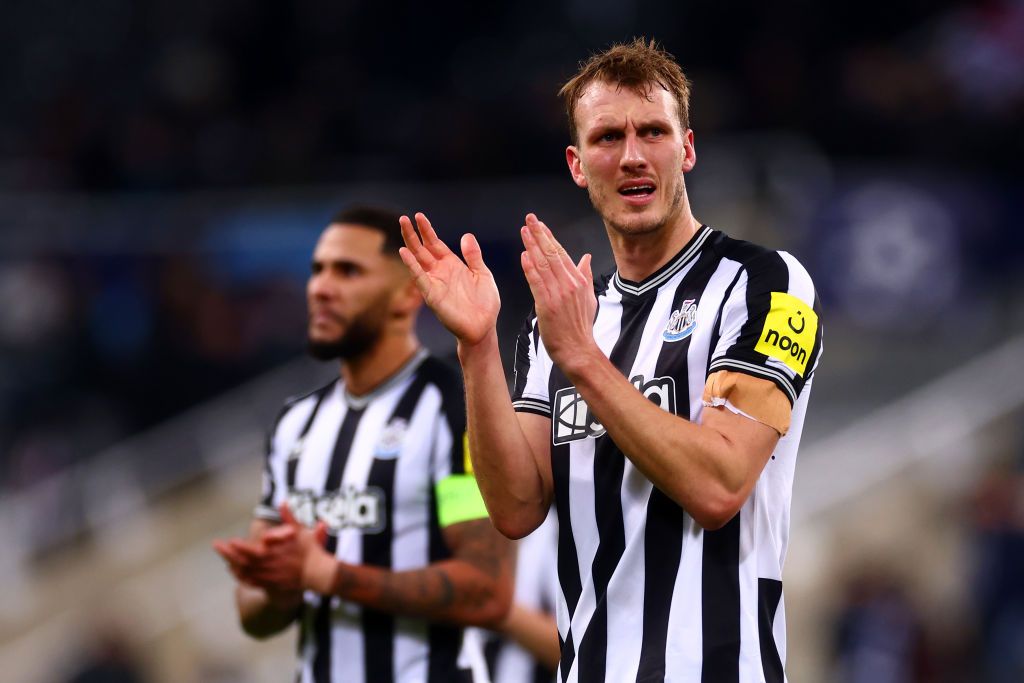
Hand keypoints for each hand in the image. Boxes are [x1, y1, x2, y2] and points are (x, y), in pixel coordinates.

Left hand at [213, 504, 333, 595]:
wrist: (318, 573)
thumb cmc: (310, 550)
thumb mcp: (301, 531)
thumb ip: (289, 517)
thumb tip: (283, 502)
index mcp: (273, 553)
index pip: (251, 550)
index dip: (239, 547)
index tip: (230, 540)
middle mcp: (267, 565)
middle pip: (243, 561)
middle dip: (228, 554)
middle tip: (217, 546)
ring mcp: (268, 576)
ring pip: (245, 573)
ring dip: (233, 566)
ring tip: (224, 560)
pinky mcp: (271, 584)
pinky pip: (252, 582)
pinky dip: (242, 578)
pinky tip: (236, 573)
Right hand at [398, 212, 500, 345]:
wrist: (484, 327)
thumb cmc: (484, 303)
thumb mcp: (482, 274)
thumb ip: (473, 255)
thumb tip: (467, 235)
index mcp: (452, 265)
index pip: (435, 244)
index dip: (427, 230)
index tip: (419, 216)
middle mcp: (440, 272)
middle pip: (423, 249)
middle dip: (414, 233)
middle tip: (404, 218)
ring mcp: (434, 283)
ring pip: (418, 259)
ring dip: (410, 243)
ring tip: (402, 228)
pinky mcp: (432, 295)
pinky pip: (420, 278)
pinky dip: (411, 265)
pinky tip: (404, 253)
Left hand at [519, 214, 598, 373]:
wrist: (577, 349)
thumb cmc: (580, 326)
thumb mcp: (589, 298)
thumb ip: (585, 276)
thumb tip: (586, 258)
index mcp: (578, 280)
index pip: (561, 253)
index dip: (549, 237)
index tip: (540, 225)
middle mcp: (569, 284)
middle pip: (552, 253)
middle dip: (539, 234)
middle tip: (530, 219)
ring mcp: (558, 293)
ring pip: (543, 264)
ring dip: (532, 246)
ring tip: (524, 231)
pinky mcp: (546, 304)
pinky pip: (537, 282)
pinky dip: (530, 268)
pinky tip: (524, 256)